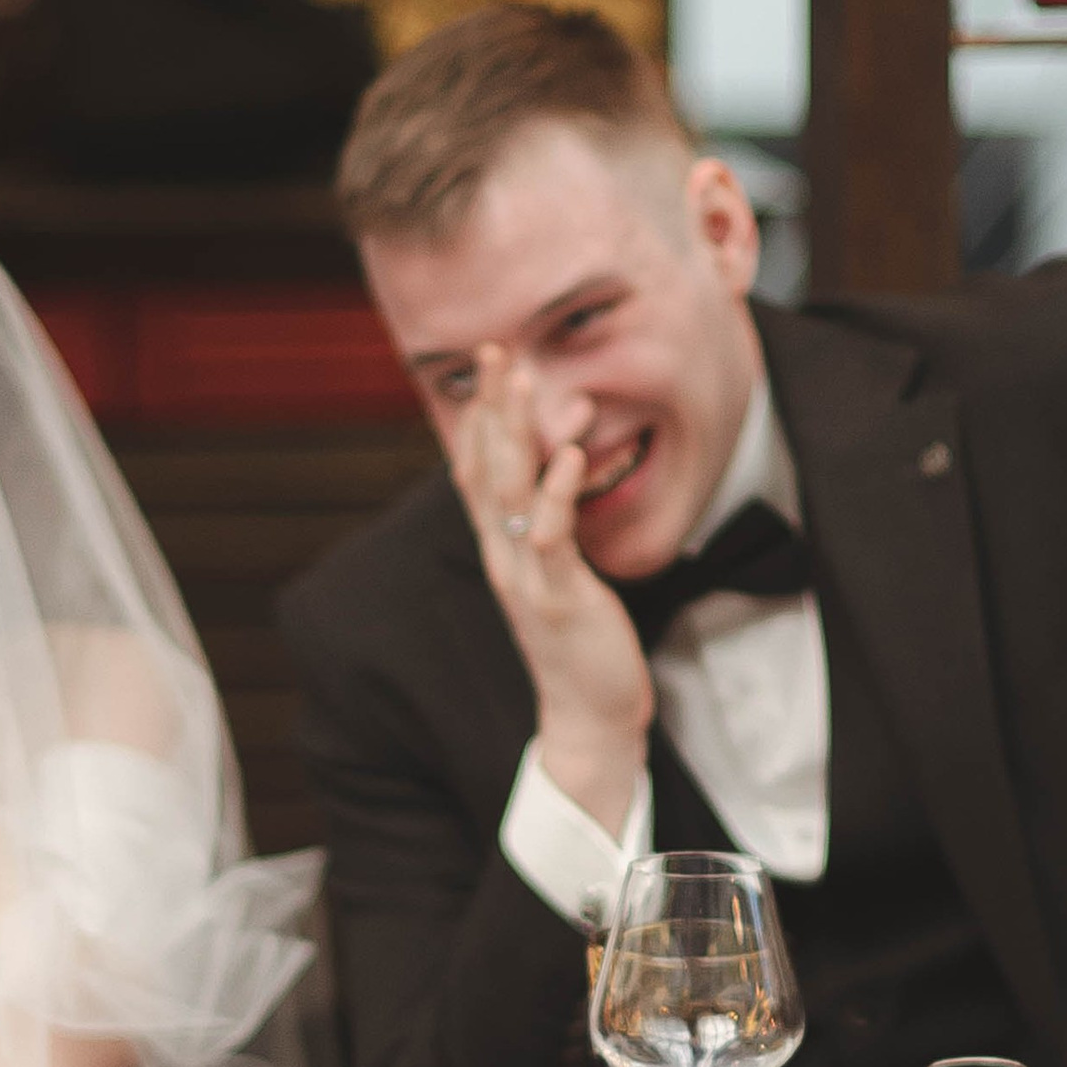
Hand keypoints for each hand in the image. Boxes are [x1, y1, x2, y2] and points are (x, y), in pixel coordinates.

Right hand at [446, 346, 651, 829]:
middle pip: (485, 469)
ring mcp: (526, 577)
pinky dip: (557, 493)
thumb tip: (560, 472)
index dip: (481, 415)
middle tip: (496, 350)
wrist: (588, 715)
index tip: (490, 363)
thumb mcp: (560, 572)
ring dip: (516, 434)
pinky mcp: (558, 599)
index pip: (477, 469)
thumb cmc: (581, 640)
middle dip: (491, 406)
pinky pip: (551, 538)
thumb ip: (552, 524)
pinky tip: (570, 455)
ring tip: (528, 381)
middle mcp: (503, 557)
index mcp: (501, 548)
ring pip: (510, 494)